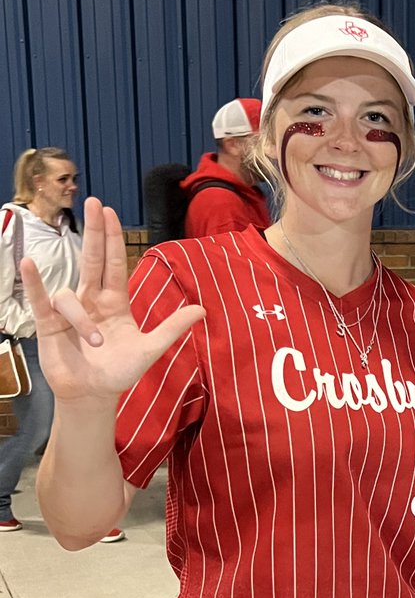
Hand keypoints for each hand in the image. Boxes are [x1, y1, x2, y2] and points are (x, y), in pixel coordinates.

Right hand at [21, 197, 204, 402]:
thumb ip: (172, 328)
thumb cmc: (119, 371)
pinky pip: (41, 299)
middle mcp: (92, 300)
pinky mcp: (50, 325)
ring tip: (92, 341)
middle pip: (91, 258)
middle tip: (95, 202)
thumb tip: (202, 309)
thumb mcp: (150, 349)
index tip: (110, 212)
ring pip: (70, 295)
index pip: (113, 263)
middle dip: (94, 231)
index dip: (111, 238)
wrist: (93, 395)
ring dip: (80, 317)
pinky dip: (35, 284)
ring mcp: (70, 311)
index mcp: (115, 302)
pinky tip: (29, 265)